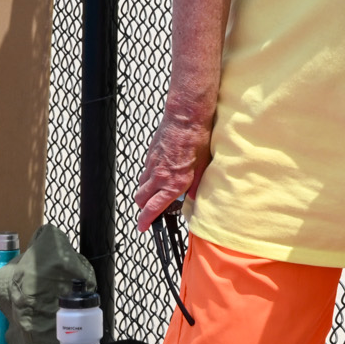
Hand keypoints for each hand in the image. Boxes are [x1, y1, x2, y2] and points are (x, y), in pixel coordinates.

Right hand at [133, 111, 212, 230]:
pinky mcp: (150, 154)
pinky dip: (148, 177)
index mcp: (173, 182)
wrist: (186, 116)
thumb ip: (196, 184)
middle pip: (141, 199)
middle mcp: (159, 176)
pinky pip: (145, 171)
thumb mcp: (203, 165)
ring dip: (145, 192)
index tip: (143, 227)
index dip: (146, 221)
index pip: (153, 208)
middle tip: (149, 211)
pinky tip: (158, 173)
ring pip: (141, 185)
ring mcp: (152, 165)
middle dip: (143, 208)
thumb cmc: (197, 138)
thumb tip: (193, 196)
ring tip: (155, 193)